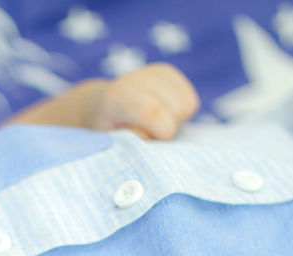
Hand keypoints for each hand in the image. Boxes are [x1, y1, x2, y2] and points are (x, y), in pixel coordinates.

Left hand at [84, 63, 199, 139]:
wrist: (101, 107)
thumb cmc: (109, 133)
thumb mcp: (115, 146)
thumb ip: (134, 143)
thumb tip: (154, 135)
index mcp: (117, 99)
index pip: (152, 111)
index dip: (163, 131)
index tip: (157, 138)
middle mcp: (137, 79)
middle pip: (177, 112)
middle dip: (168, 129)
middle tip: (148, 131)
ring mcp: (154, 73)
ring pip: (187, 105)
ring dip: (176, 120)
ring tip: (154, 122)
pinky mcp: (168, 72)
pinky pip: (191, 101)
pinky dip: (181, 111)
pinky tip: (162, 111)